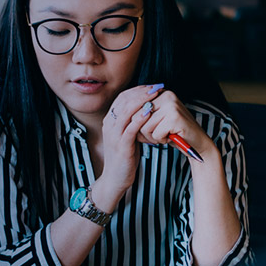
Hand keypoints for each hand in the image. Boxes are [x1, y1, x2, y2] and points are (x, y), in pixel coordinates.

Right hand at [91, 84, 162, 204]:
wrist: (115, 179)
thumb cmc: (124, 157)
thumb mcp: (127, 136)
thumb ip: (132, 123)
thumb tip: (147, 109)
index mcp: (110, 121)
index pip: (122, 98)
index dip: (138, 90)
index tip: (151, 86)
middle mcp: (109, 125)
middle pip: (125, 101)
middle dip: (142, 92)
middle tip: (156, 87)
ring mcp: (114, 135)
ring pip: (127, 111)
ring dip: (143, 101)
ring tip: (156, 95)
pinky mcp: (121, 145)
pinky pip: (130, 128)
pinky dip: (140, 117)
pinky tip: (150, 111)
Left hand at [136, 89, 216, 156]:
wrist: (196, 142)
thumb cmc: (173, 132)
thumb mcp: (155, 119)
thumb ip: (141, 114)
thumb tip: (121, 114)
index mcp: (160, 93)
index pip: (135, 108)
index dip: (137, 123)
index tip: (147, 129)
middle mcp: (166, 95)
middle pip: (137, 117)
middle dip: (143, 131)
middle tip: (156, 135)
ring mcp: (171, 105)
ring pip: (145, 126)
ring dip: (153, 137)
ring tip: (165, 135)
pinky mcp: (175, 117)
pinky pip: (156, 133)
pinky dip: (161, 140)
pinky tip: (171, 137)